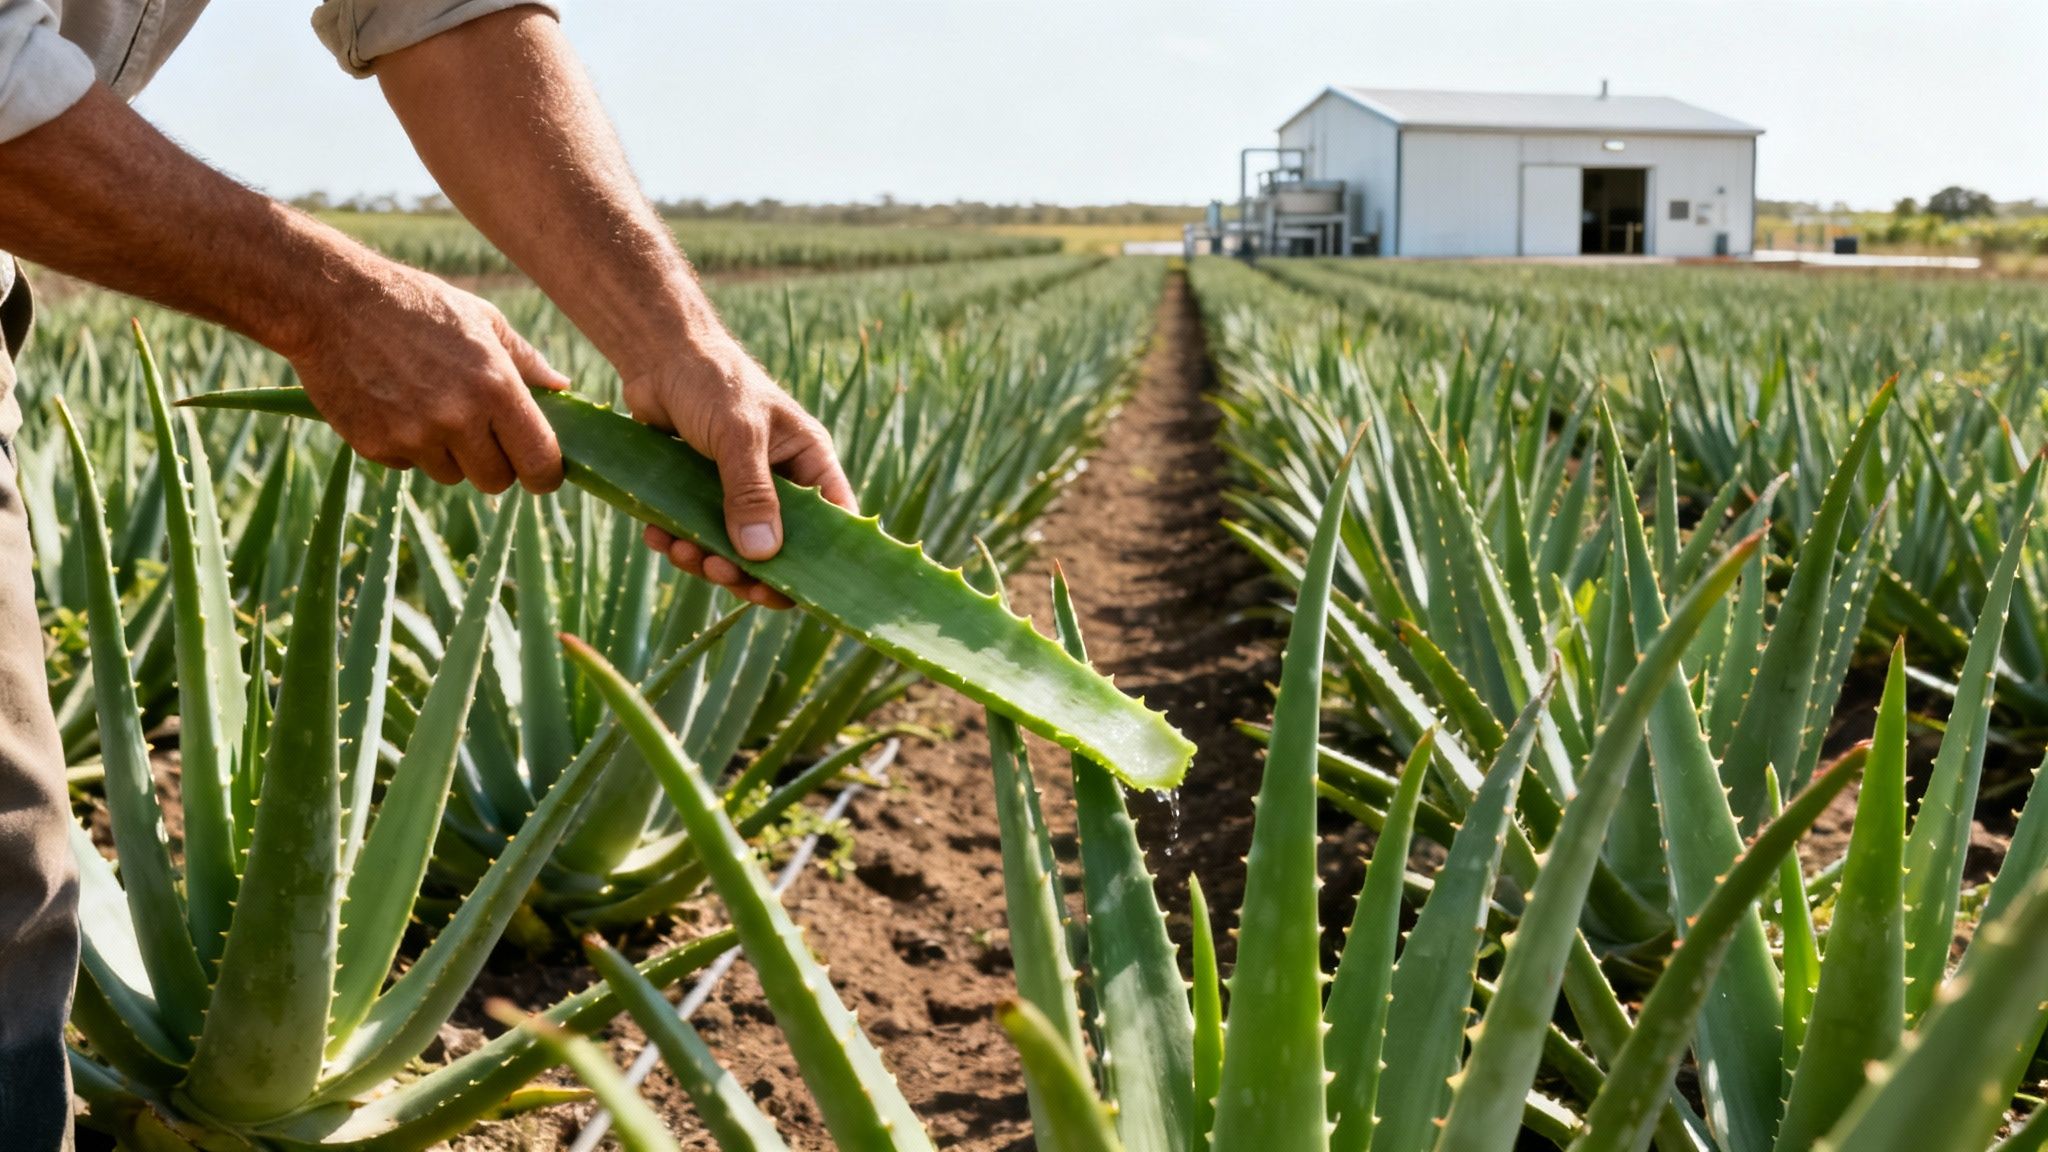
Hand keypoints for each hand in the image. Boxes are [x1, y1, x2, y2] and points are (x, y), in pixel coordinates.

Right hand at [289, 260, 569, 493]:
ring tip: (427, 403)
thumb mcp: (481, 318)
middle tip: (480, 432)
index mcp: (496, 387)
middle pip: (496, 481)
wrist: (330, 301)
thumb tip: (562, 386)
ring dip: (448, 453)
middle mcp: (458, 418)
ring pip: (451, 475)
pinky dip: (407, 445)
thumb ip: (526, 359)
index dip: (545, 475)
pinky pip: (408, 465)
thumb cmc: (415, 304)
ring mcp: (414, 436)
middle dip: (494, 463)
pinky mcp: (375, 446)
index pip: (540, 463)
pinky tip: (393, 402)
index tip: (540, 472)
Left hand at [624, 338, 855, 608]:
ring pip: (734, 550)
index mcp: (808, 463)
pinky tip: (658, 535)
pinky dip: (678, 543)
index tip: (787, 592)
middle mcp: (780, 483)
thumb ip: (751, 492)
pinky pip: (697, 536)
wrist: (658, 356)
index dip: (818, 564)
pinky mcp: (700, 495)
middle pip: (780, 550)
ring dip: (707, 560)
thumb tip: (764, 555)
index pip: (832, 525)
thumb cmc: (713, 381)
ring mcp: (739, 492)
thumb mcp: (739, 435)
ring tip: (681, 551)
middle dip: (748, 570)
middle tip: (718, 572)